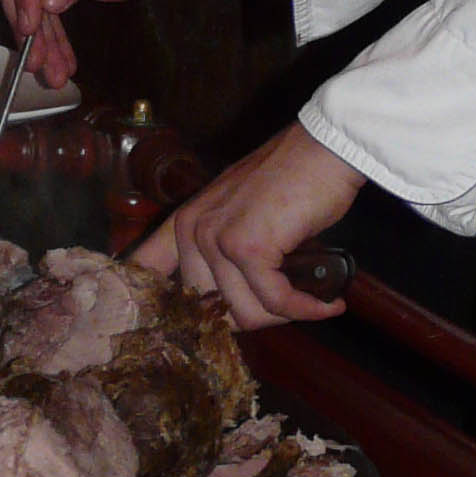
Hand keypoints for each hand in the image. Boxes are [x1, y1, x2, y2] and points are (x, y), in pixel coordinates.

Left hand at [131, 123, 361, 330]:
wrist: (328, 149)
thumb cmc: (295, 179)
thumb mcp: (243, 213)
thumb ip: (224, 251)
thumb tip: (226, 305)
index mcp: (185, 222)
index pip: (146, 271)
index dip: (154, 306)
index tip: (179, 328)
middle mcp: (192, 230)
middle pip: (211, 308)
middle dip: (254, 315)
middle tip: (288, 305)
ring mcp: (218, 238)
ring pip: (246, 312)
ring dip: (285, 315)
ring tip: (314, 300)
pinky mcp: (250, 247)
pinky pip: (277, 301)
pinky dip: (305, 309)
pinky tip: (328, 303)